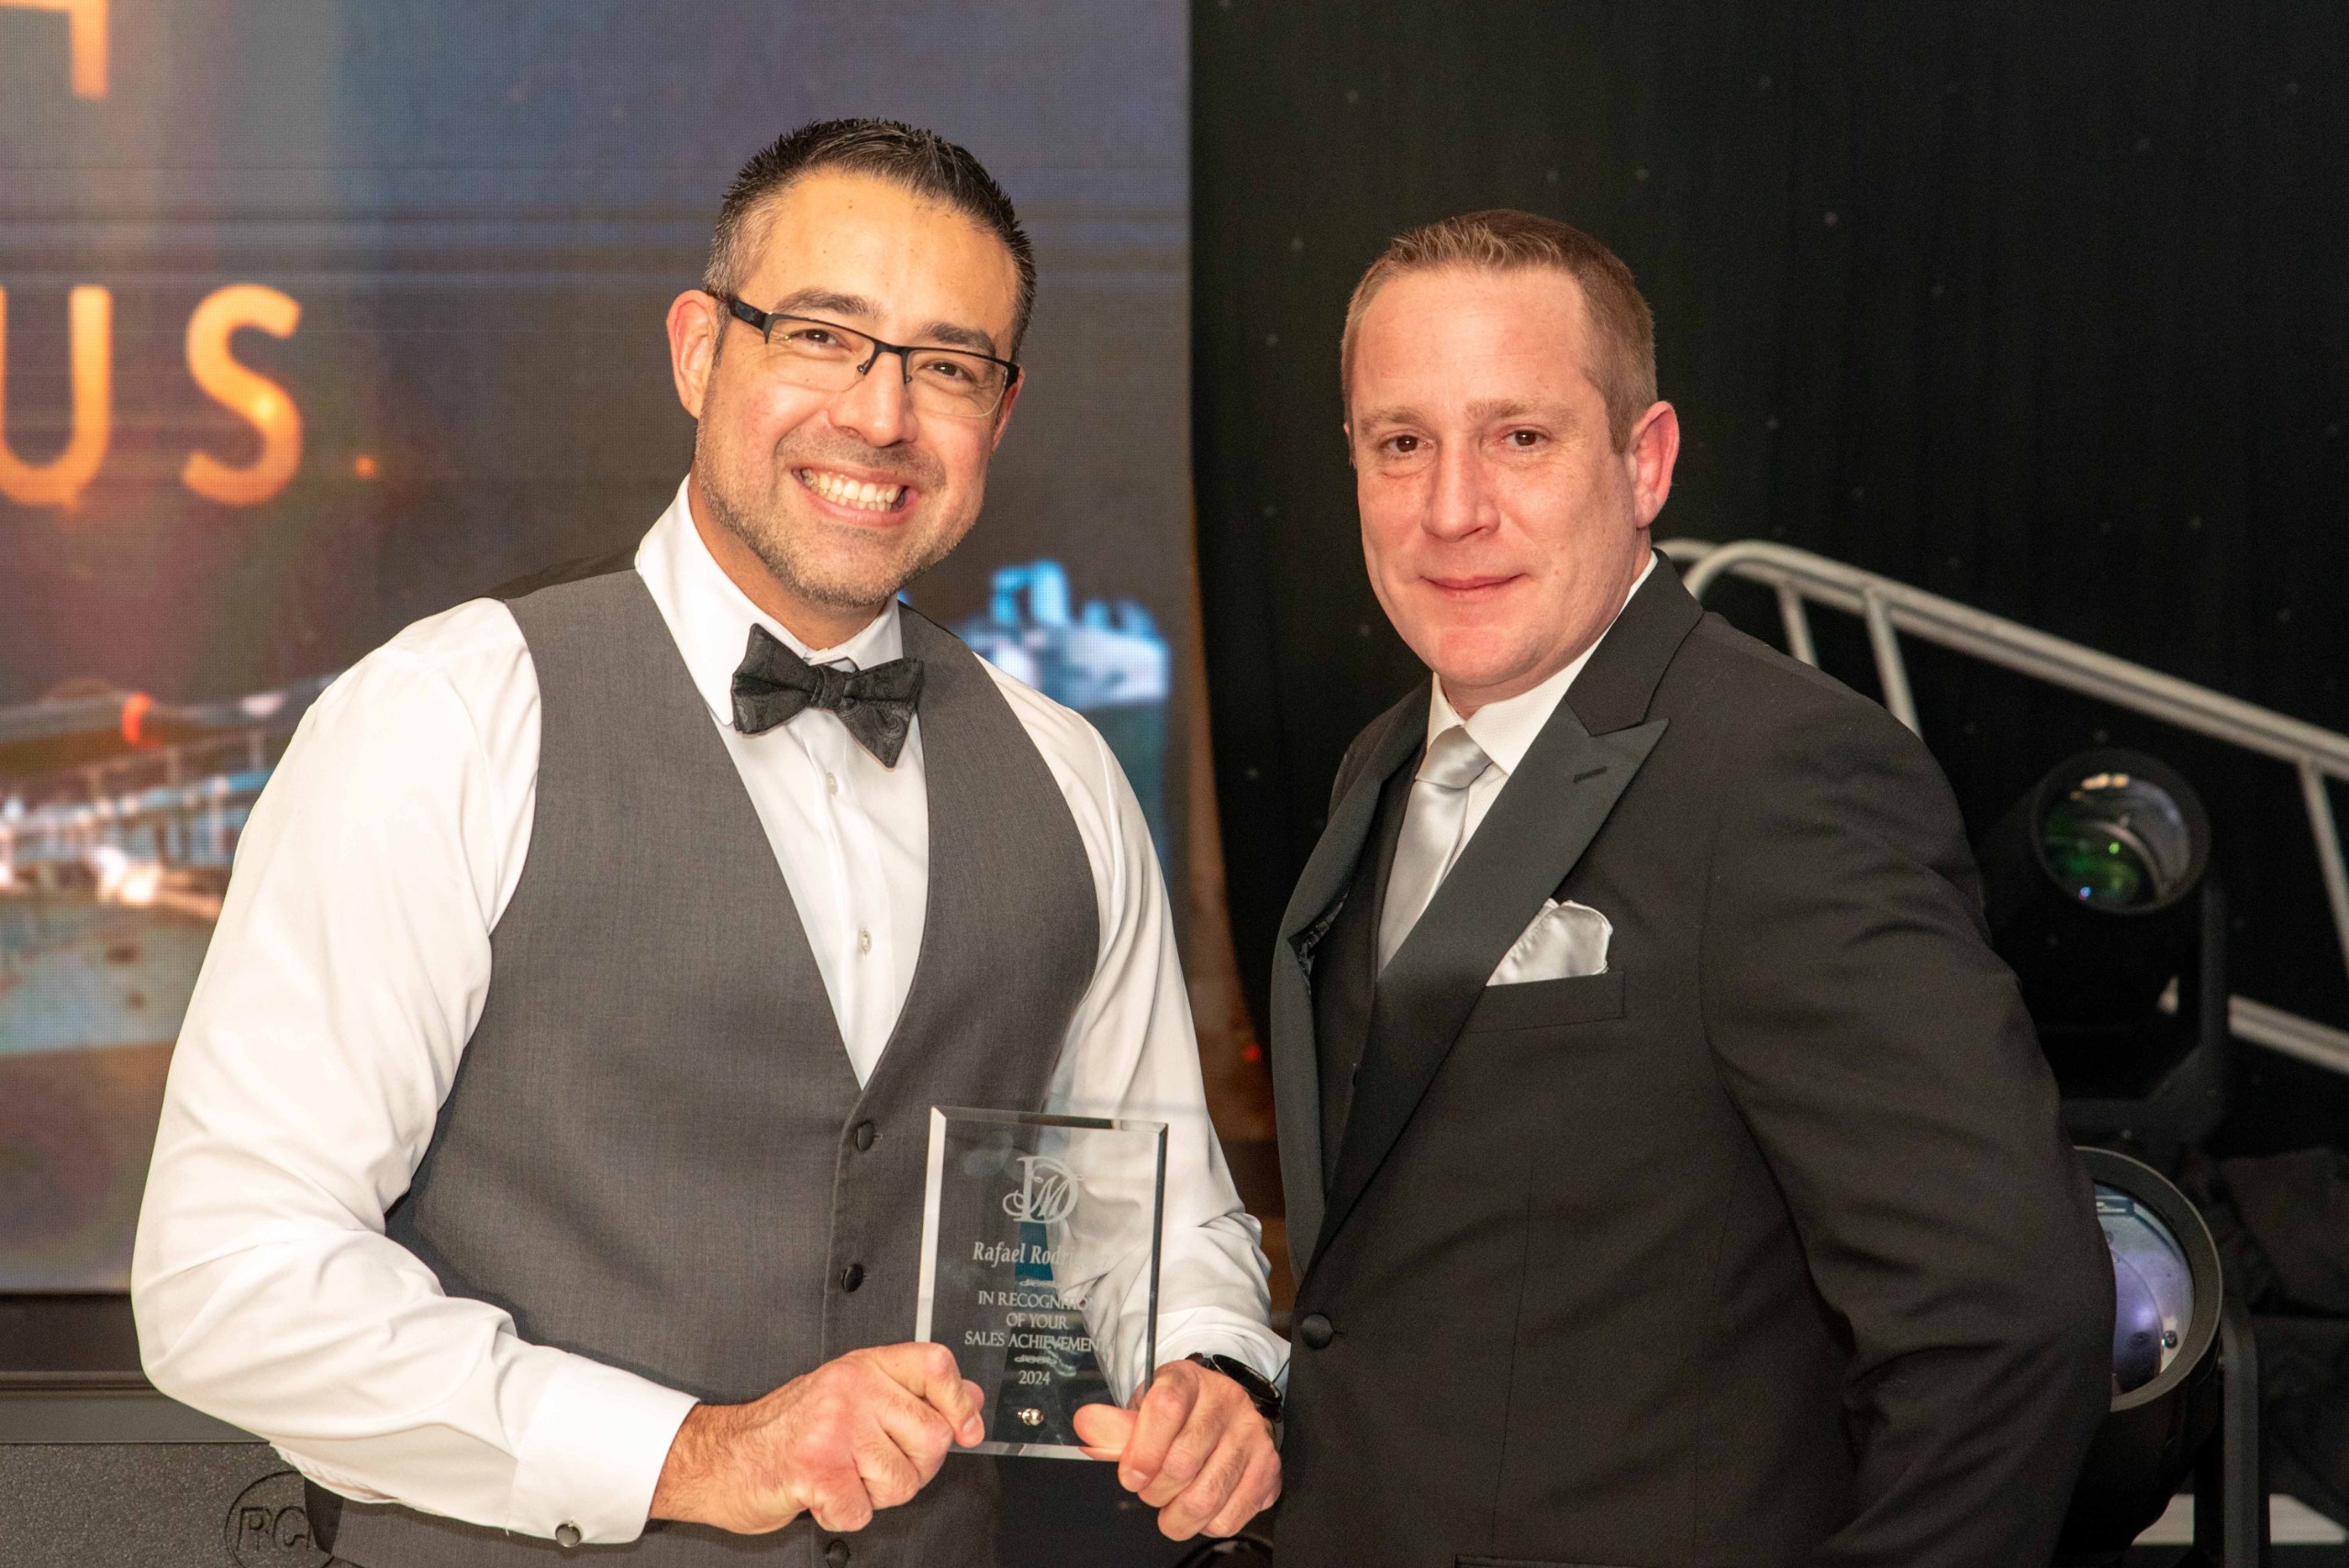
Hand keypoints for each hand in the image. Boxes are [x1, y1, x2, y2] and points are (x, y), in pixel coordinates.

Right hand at [649, 1343, 985, 1535]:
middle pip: (932, 1438)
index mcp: (865, 1366)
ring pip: (902, 1481)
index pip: (936, 1365)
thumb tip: (968, 1400)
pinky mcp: (817, 1467)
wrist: (720, 1457)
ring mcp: (835, 1426)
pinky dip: (843, 1516)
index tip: (965, 1430)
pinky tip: (821, 1494)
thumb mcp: (852, 1395)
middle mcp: (852, 1388)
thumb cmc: (786, 1430)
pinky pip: (862, 1511)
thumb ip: (909, 1394)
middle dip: (910, 1467)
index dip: (960, 1402)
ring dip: (873, 1495)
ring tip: (841, 1476)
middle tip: (871, 1465)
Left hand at [1071, 1359, 1280, 1539]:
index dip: (1142, 1450)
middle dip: (1154, 1490)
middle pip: (1182, 1463)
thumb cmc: (1179, 1416)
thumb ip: (1114, 1427)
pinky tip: (1202, 1504)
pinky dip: (1206, 1524)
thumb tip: (1086, 1425)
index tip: (1129, 1475)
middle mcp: (1227, 1402)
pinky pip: (1229, 1518)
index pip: (1166, 1407)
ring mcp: (1253, 1436)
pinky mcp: (1269, 1470)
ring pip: (1205, 1498)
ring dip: (1176, 1515)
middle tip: (1150, 1488)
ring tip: (1172, 1503)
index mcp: (1189, 1379)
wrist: (1223, 1413)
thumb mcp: (1142, 1411)